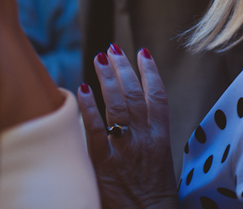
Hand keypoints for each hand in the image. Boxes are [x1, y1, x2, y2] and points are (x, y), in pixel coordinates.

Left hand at [78, 46, 178, 208]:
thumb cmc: (153, 196)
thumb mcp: (158, 161)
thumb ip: (146, 137)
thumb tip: (131, 115)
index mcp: (161, 138)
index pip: (158, 96)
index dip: (151, 72)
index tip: (142, 52)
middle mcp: (146, 139)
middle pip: (135, 94)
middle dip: (124, 68)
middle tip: (113, 48)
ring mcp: (126, 149)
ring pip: (118, 105)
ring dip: (108, 78)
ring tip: (100, 58)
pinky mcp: (105, 163)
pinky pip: (95, 129)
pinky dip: (88, 107)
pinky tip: (81, 89)